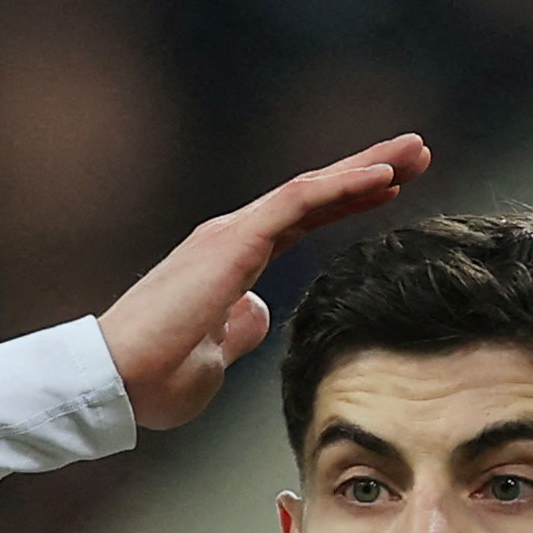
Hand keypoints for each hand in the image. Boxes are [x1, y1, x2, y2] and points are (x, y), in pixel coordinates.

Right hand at [102, 135, 431, 431]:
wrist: (115, 382)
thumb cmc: (156, 379)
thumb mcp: (215, 359)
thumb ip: (239, 329)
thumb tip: (259, 314)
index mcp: (232, 262)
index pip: (301, 221)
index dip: (346, 203)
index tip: (391, 190)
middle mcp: (234, 237)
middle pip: (313, 195)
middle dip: (367, 171)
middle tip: (417, 153)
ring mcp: (233, 234)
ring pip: (312, 188)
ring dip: (366, 166)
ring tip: (414, 151)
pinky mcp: (234, 241)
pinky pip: (299, 202)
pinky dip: (343, 185)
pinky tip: (384, 173)